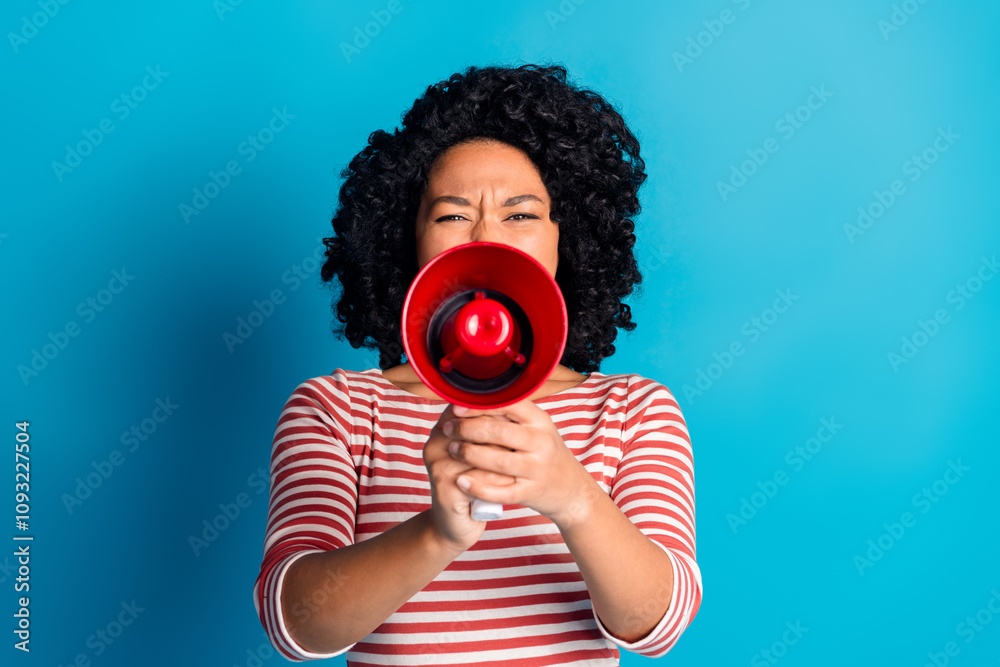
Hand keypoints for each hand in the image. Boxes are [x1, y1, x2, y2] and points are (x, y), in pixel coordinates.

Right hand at [422, 405, 517, 552]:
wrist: (454, 524)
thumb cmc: (471, 485)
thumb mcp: (475, 454)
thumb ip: (485, 429)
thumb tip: (513, 404)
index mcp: (441, 430)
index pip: (469, 409)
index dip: (494, 412)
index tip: (517, 418)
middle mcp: (434, 444)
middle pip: (475, 428)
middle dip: (502, 434)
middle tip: (525, 439)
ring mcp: (437, 467)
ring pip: (480, 453)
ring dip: (505, 457)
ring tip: (523, 460)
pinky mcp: (445, 490)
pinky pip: (479, 479)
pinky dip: (499, 480)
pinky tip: (514, 481)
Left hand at [441, 399, 596, 526]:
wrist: (571, 489)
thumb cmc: (545, 453)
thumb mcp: (536, 428)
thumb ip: (510, 416)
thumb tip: (471, 400)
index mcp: (540, 421)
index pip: (507, 405)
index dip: (478, 405)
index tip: (456, 408)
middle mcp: (541, 442)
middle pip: (498, 432)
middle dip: (467, 429)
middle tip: (448, 429)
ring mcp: (537, 469)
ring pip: (498, 461)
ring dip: (469, 454)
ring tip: (452, 449)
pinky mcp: (531, 492)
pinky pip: (501, 491)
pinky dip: (478, 487)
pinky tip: (461, 481)